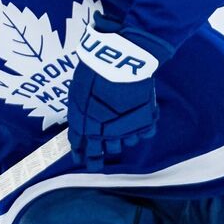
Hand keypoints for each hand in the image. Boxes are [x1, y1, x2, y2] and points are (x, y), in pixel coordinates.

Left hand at [67, 12, 174, 169]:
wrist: (119, 64)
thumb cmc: (94, 73)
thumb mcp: (78, 92)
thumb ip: (80, 111)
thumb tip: (81, 122)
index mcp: (84, 126)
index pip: (80, 147)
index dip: (80, 155)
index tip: (81, 159)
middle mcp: (104, 134)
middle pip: (102, 153)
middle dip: (99, 155)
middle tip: (100, 158)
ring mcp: (125, 130)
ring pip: (124, 145)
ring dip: (121, 139)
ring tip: (122, 129)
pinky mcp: (144, 124)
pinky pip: (143, 135)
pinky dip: (141, 130)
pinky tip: (139, 122)